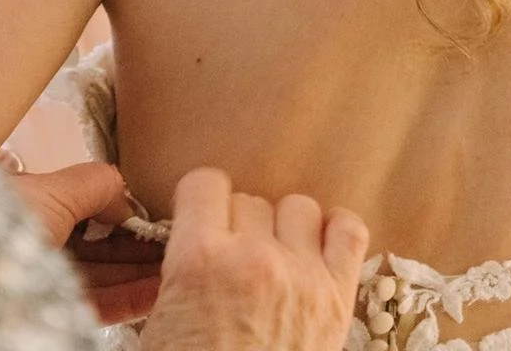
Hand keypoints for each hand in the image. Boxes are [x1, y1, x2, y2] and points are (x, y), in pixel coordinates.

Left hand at [8, 162, 161, 322]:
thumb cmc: (0, 222)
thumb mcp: (53, 189)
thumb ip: (96, 184)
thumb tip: (127, 193)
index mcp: (33, 209)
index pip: (88, 210)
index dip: (124, 212)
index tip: (155, 215)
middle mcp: (40, 245)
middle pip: (100, 245)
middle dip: (139, 244)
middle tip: (177, 240)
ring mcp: (48, 281)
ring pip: (104, 276)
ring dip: (142, 270)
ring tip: (177, 264)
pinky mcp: (56, 313)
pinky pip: (100, 304)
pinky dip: (132, 297)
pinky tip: (158, 286)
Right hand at [140, 168, 368, 350]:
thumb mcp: (161, 325)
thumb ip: (181, 271)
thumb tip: (194, 241)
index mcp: (198, 260)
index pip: (204, 183)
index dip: (200, 204)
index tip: (200, 221)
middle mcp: (253, 257)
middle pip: (250, 199)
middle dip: (238, 225)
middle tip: (232, 262)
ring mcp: (301, 276)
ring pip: (298, 207)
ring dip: (283, 229)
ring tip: (273, 260)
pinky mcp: (337, 300)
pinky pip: (349, 231)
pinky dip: (336, 233)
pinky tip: (317, 251)